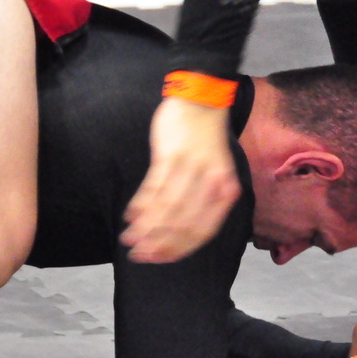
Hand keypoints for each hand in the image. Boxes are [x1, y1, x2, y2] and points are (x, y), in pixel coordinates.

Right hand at [121, 97, 240, 262]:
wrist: (202, 99)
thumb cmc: (207, 138)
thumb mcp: (217, 171)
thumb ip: (205, 198)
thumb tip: (181, 230)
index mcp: (226, 189)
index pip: (203, 231)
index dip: (179, 249)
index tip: (161, 258)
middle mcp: (211, 182)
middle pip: (182, 224)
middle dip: (158, 244)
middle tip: (140, 255)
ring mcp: (191, 168)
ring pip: (166, 209)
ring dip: (145, 227)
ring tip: (130, 239)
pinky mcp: (171, 155)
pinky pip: (153, 188)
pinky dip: (141, 205)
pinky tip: (131, 216)